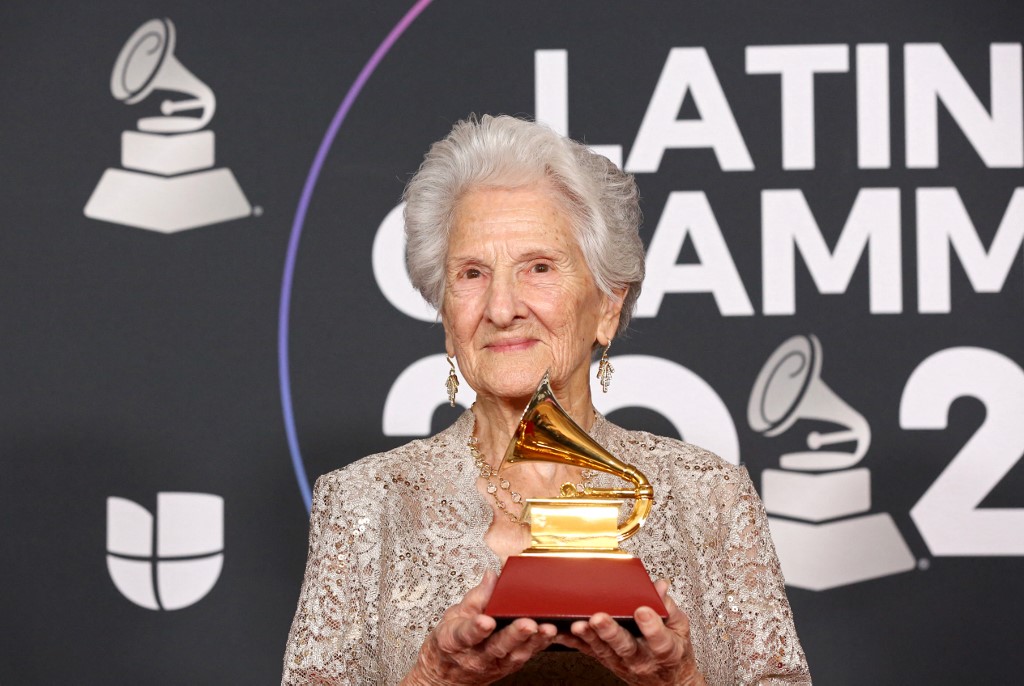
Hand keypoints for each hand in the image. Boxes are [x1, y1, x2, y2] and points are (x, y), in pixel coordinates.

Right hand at [402, 571, 556, 684]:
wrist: (447, 674)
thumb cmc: (451, 641)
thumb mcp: (453, 616)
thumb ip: (475, 597)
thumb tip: (492, 574)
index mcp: (456, 640)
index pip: (466, 634)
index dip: (476, 628)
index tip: (486, 621)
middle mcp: (476, 655)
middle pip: (497, 646)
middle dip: (515, 635)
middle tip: (528, 624)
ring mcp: (494, 662)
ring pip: (515, 654)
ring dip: (533, 641)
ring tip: (546, 629)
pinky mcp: (508, 666)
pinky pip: (525, 656)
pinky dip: (538, 645)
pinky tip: (548, 634)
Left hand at [555, 579, 705, 685]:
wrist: (668, 682)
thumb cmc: (673, 653)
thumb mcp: (679, 629)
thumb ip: (669, 607)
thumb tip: (659, 587)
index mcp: (665, 650)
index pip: (659, 639)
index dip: (651, 626)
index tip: (643, 610)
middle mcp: (642, 658)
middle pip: (625, 646)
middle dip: (610, 632)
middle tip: (599, 618)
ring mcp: (623, 662)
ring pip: (603, 650)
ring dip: (589, 637)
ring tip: (579, 625)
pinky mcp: (607, 661)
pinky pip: (588, 652)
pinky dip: (574, 643)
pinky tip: (563, 633)